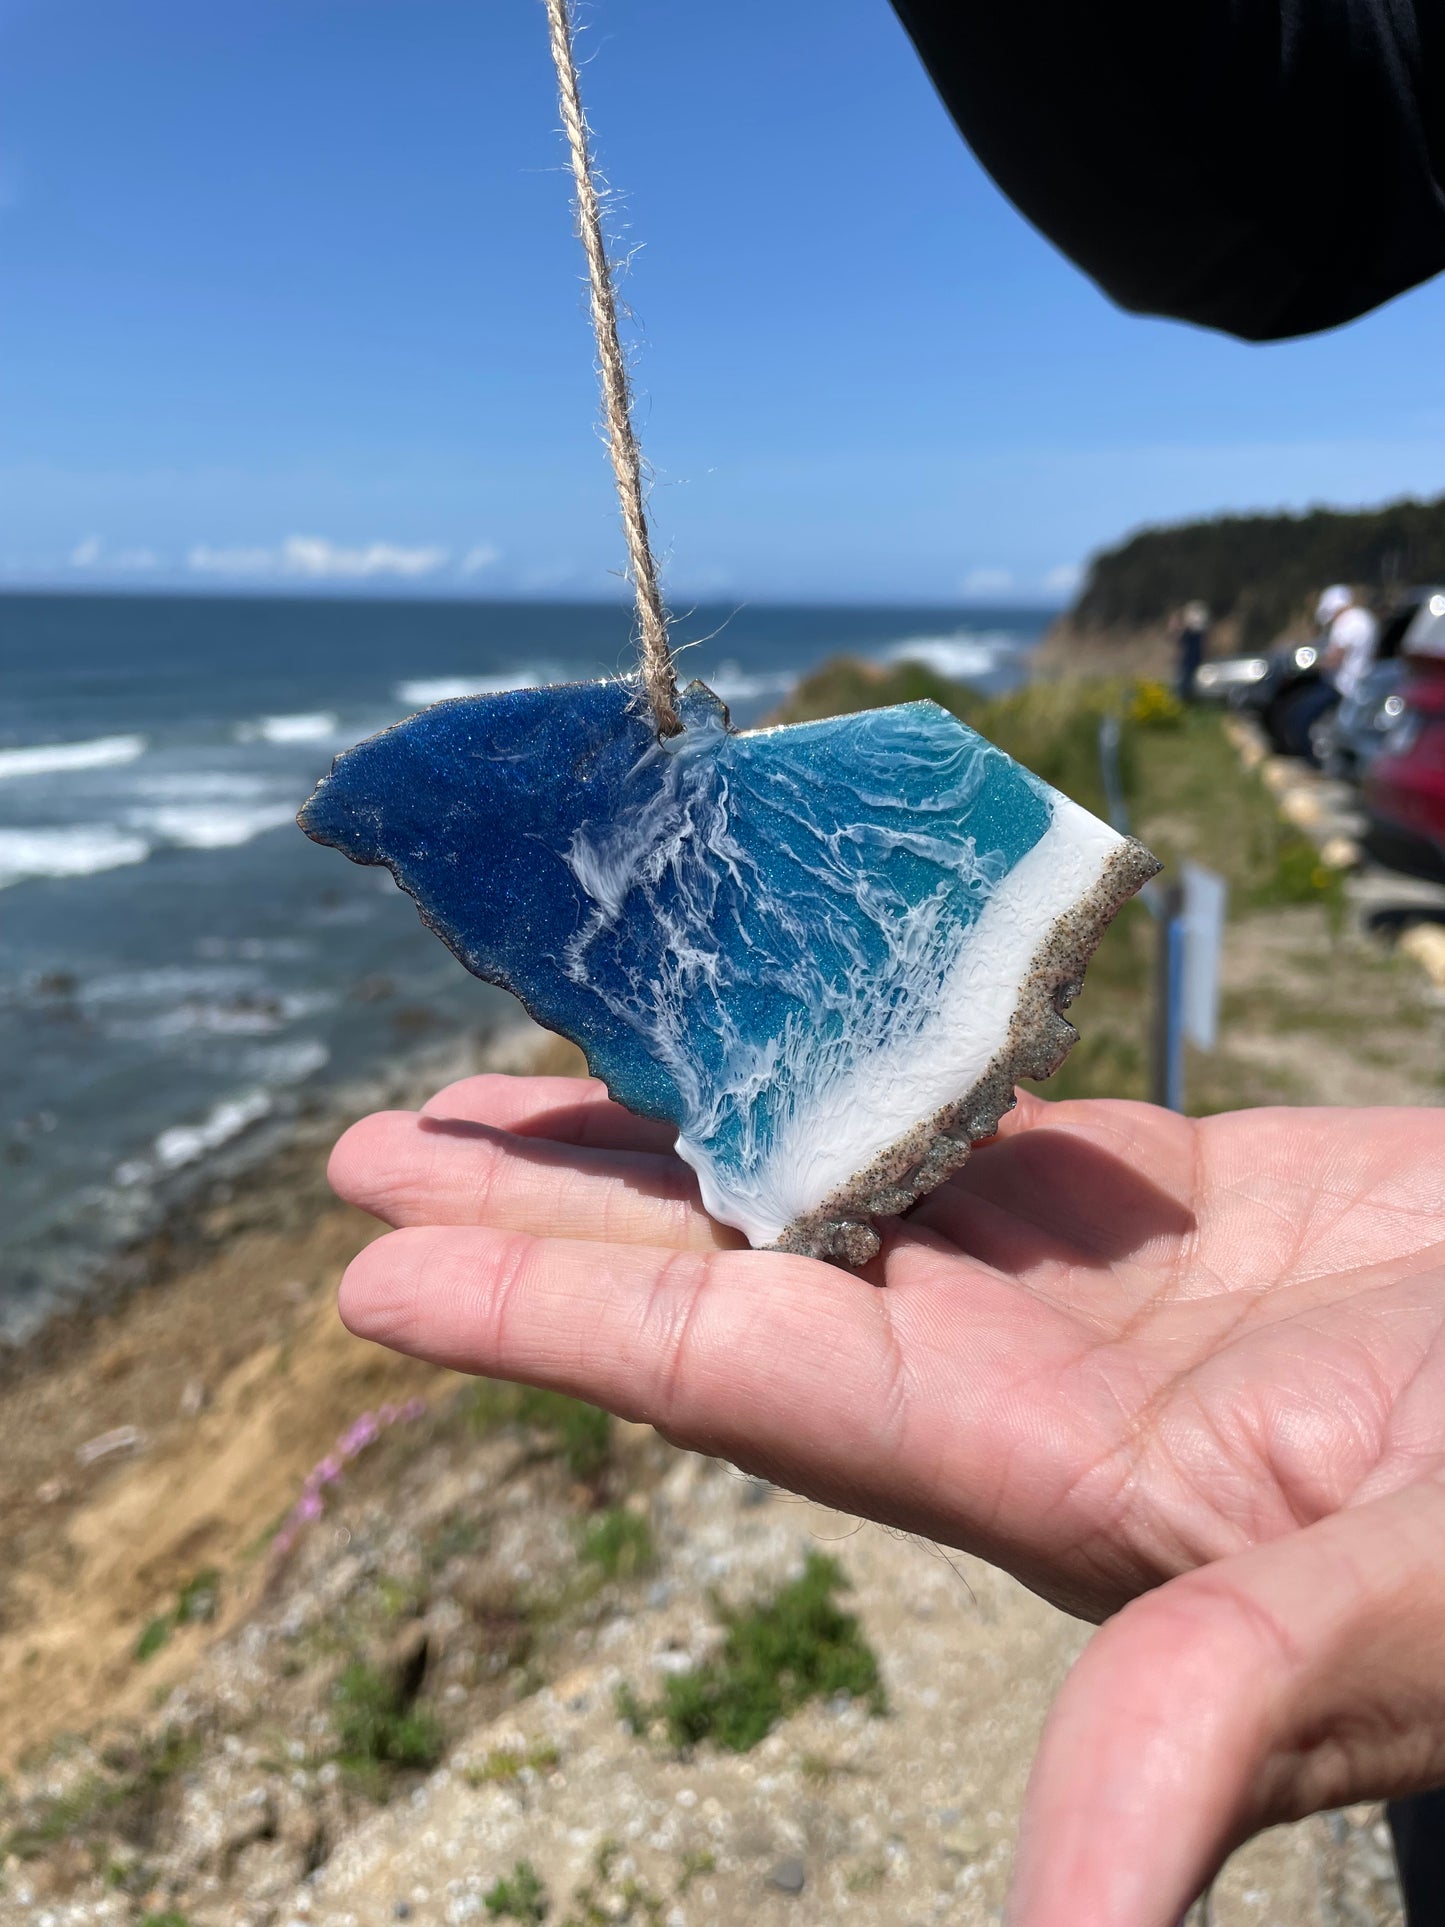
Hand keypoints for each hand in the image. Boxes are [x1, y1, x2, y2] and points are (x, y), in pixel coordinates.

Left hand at [331, 1076, 1444, 1924]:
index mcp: (1039, 1471)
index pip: (741, 1379)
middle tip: (370, 1143)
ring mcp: (1080, 1287)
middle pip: (732, 1277)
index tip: (374, 1265)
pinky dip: (846, 1066)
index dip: (553, 1318)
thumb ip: (1217, 1733)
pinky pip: (957, 1120)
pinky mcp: (1161, 1202)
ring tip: (512, 1079)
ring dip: (665, 1132)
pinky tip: (760, 1036)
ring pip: (823, 1186)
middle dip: (550, 1211)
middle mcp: (1021, 1381)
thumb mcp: (1400, 1616)